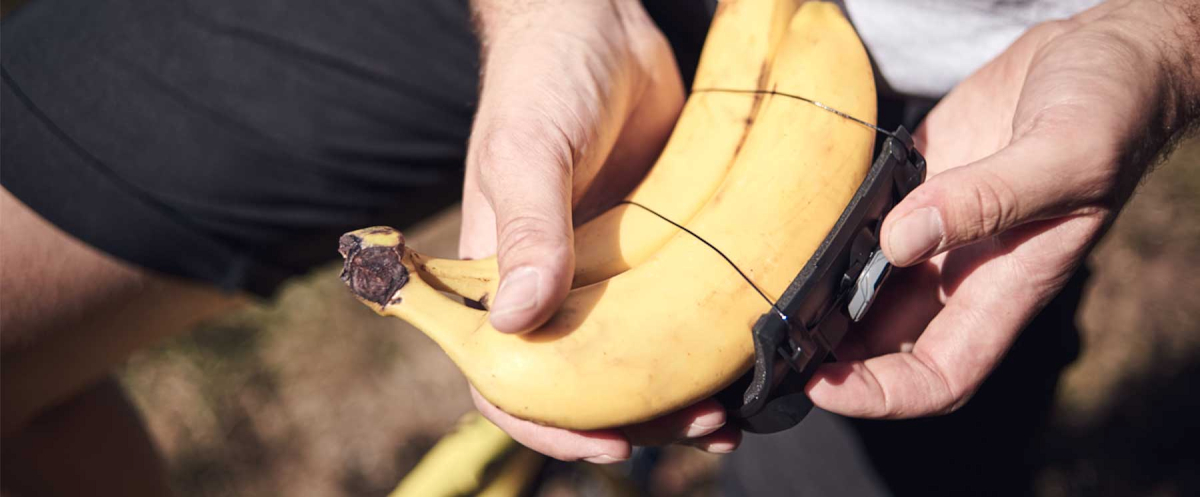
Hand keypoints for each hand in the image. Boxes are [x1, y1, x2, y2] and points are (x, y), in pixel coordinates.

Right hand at [460, 0, 736, 461]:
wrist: (599, 25)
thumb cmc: (542, 80)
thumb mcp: (527, 151)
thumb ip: (526, 228)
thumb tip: (519, 319)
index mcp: (500, 277)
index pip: (506, 377)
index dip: (550, 427)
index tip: (611, 446)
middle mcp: (553, 286)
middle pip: (585, 385)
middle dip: (638, 420)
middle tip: (702, 422)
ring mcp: (607, 273)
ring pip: (638, 360)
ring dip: (680, 395)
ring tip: (732, 410)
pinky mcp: (655, 251)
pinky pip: (676, 315)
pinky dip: (705, 347)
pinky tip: (745, 361)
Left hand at [807, 1, 1198, 416]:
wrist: (1101, 56)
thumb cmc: (1110, 110)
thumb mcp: (1067, 153)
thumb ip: (991, 199)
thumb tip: (901, 239)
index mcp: (1006, 287)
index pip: (940, 375)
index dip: (881, 395)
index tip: (822, 385)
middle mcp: (962, 271)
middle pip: (883, 342)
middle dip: (826, 352)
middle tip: (767, 335)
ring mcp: (934, 230)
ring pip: (862, 287)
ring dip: (817, 295)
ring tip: (764, 284)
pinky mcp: (914, 187)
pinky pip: (859, 225)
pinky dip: (826, 232)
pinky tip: (793, 221)